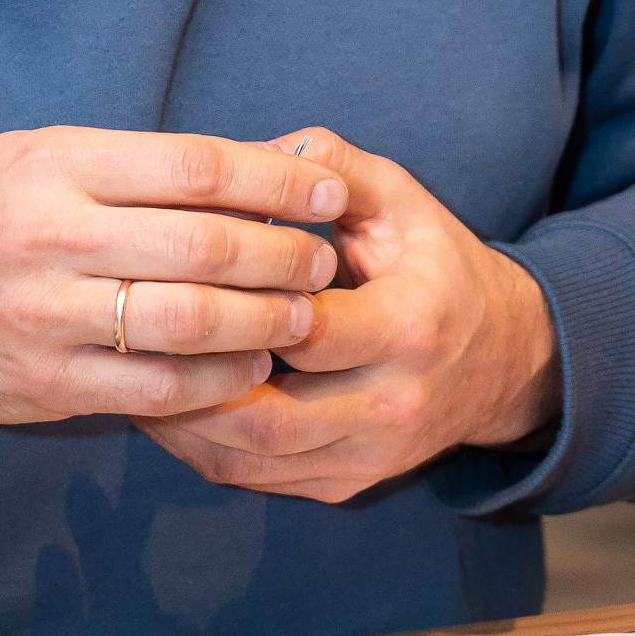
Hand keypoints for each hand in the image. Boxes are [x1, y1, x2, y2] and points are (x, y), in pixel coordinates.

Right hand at [0, 128, 347, 422]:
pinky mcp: (51, 383)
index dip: (276, 178)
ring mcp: (51, 315)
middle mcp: (54, 236)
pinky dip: (220, 380)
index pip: (195, 166)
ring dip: (267, 322)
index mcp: (58, 165)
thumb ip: (134, 164)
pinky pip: (160, 387)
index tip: (328, 190)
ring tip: (305, 315)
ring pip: (192, 322)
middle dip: (286, 256)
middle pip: (205, 247)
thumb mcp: (38, 157)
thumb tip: (255, 163)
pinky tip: (252, 367)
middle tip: (325, 262)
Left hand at [140, 133, 559, 502]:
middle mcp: (391, 405)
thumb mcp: (403, 200)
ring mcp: (366, 457)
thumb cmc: (437, 265)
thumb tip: (257, 150)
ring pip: (250, 459)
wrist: (506, 361)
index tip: (183, 271)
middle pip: (267, 415)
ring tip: (128, 367)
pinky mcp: (344, 484)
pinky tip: (159, 401)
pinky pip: (255, 479)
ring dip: (180, 421)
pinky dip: (199, 445)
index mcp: (409, 328)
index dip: (239, 305)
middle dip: (191, 378)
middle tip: (130, 333)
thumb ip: (335, 166)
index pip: (307, 330)